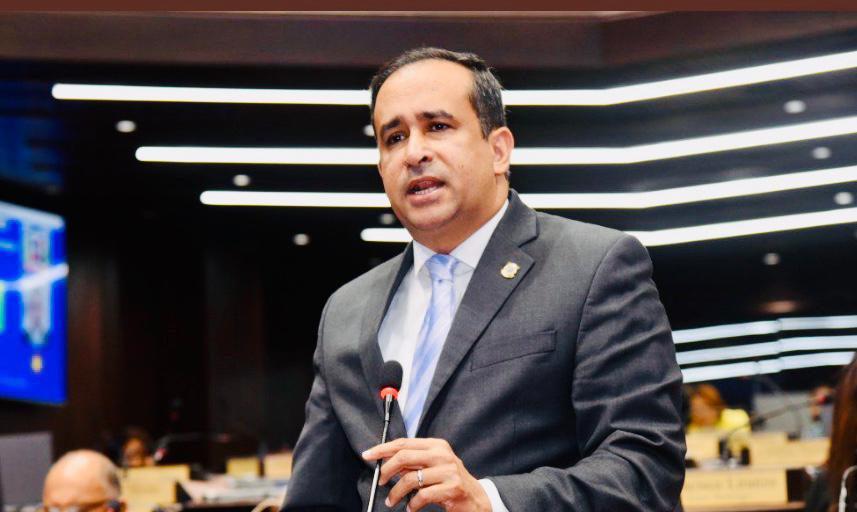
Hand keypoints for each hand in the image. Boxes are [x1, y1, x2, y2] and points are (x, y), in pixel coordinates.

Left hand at [362, 438, 491, 511]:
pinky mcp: (452, 487)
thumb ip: (413, 463)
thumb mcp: (432, 468)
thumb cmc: (450, 482)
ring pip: (410, 479)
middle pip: (404, 457)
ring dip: (396, 493)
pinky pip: (422, 495)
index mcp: (436, 445)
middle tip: (381, 482)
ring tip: (392, 501)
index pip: (404, 443)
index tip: (367, 455)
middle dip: (387, 470)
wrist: (476, 499)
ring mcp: (449, 470)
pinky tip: (411, 508)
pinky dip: (412, 504)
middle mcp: (442, 454)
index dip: (383, 449)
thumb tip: (387, 462)